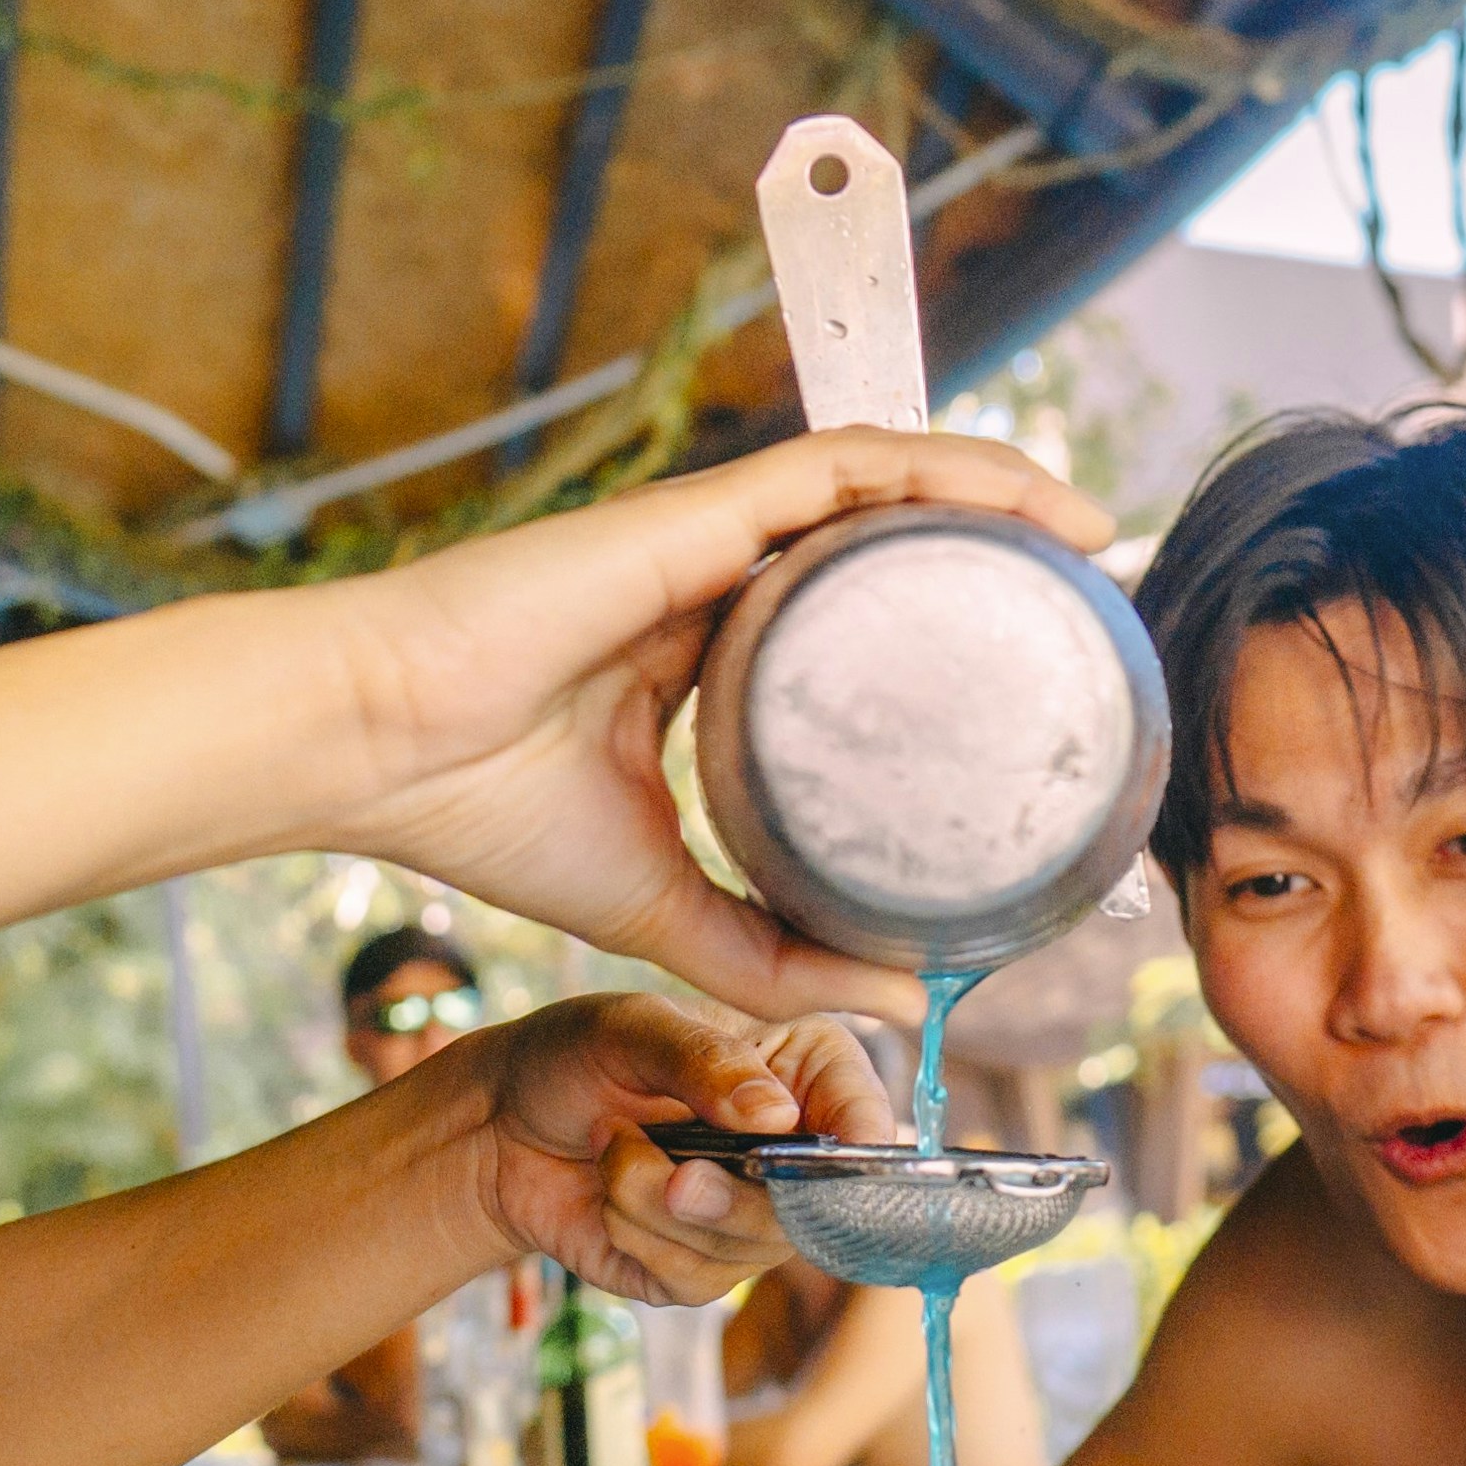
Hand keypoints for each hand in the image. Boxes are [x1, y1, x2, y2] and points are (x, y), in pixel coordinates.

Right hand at [293, 431, 1111, 1012]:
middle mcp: (718, 578)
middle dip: (996, 554)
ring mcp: (711, 534)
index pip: (850, 619)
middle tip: (1089, 599)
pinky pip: (850, 465)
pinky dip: (945, 471)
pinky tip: (1023, 494)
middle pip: (885, 541)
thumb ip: (772, 954)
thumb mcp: (661, 908)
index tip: (1036, 676)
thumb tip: (901, 999)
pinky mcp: (702, 509)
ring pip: (885, 486)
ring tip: (1088, 528)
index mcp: (704, 650)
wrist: (376, 743)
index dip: (944, 631)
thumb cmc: (480, 812)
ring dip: (997, 494)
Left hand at [463, 996, 868, 1305]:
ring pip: (748, 1248)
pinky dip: (637, 1239)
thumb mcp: (631, 1030)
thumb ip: (704, 1060)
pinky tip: (609, 1200)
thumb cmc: (572, 1056)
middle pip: (816, 1206)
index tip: (813, 1154)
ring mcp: (748, 1216)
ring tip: (614, 1153)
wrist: (497, 1128)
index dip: (856, 1146)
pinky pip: (695, 1281)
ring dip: (659, 1206)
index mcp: (799, 1071)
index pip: (864, 1116)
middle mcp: (791, 1149)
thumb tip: (775, 1114)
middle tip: (675, 1172)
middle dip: (730, 1193)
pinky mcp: (701, 1269)